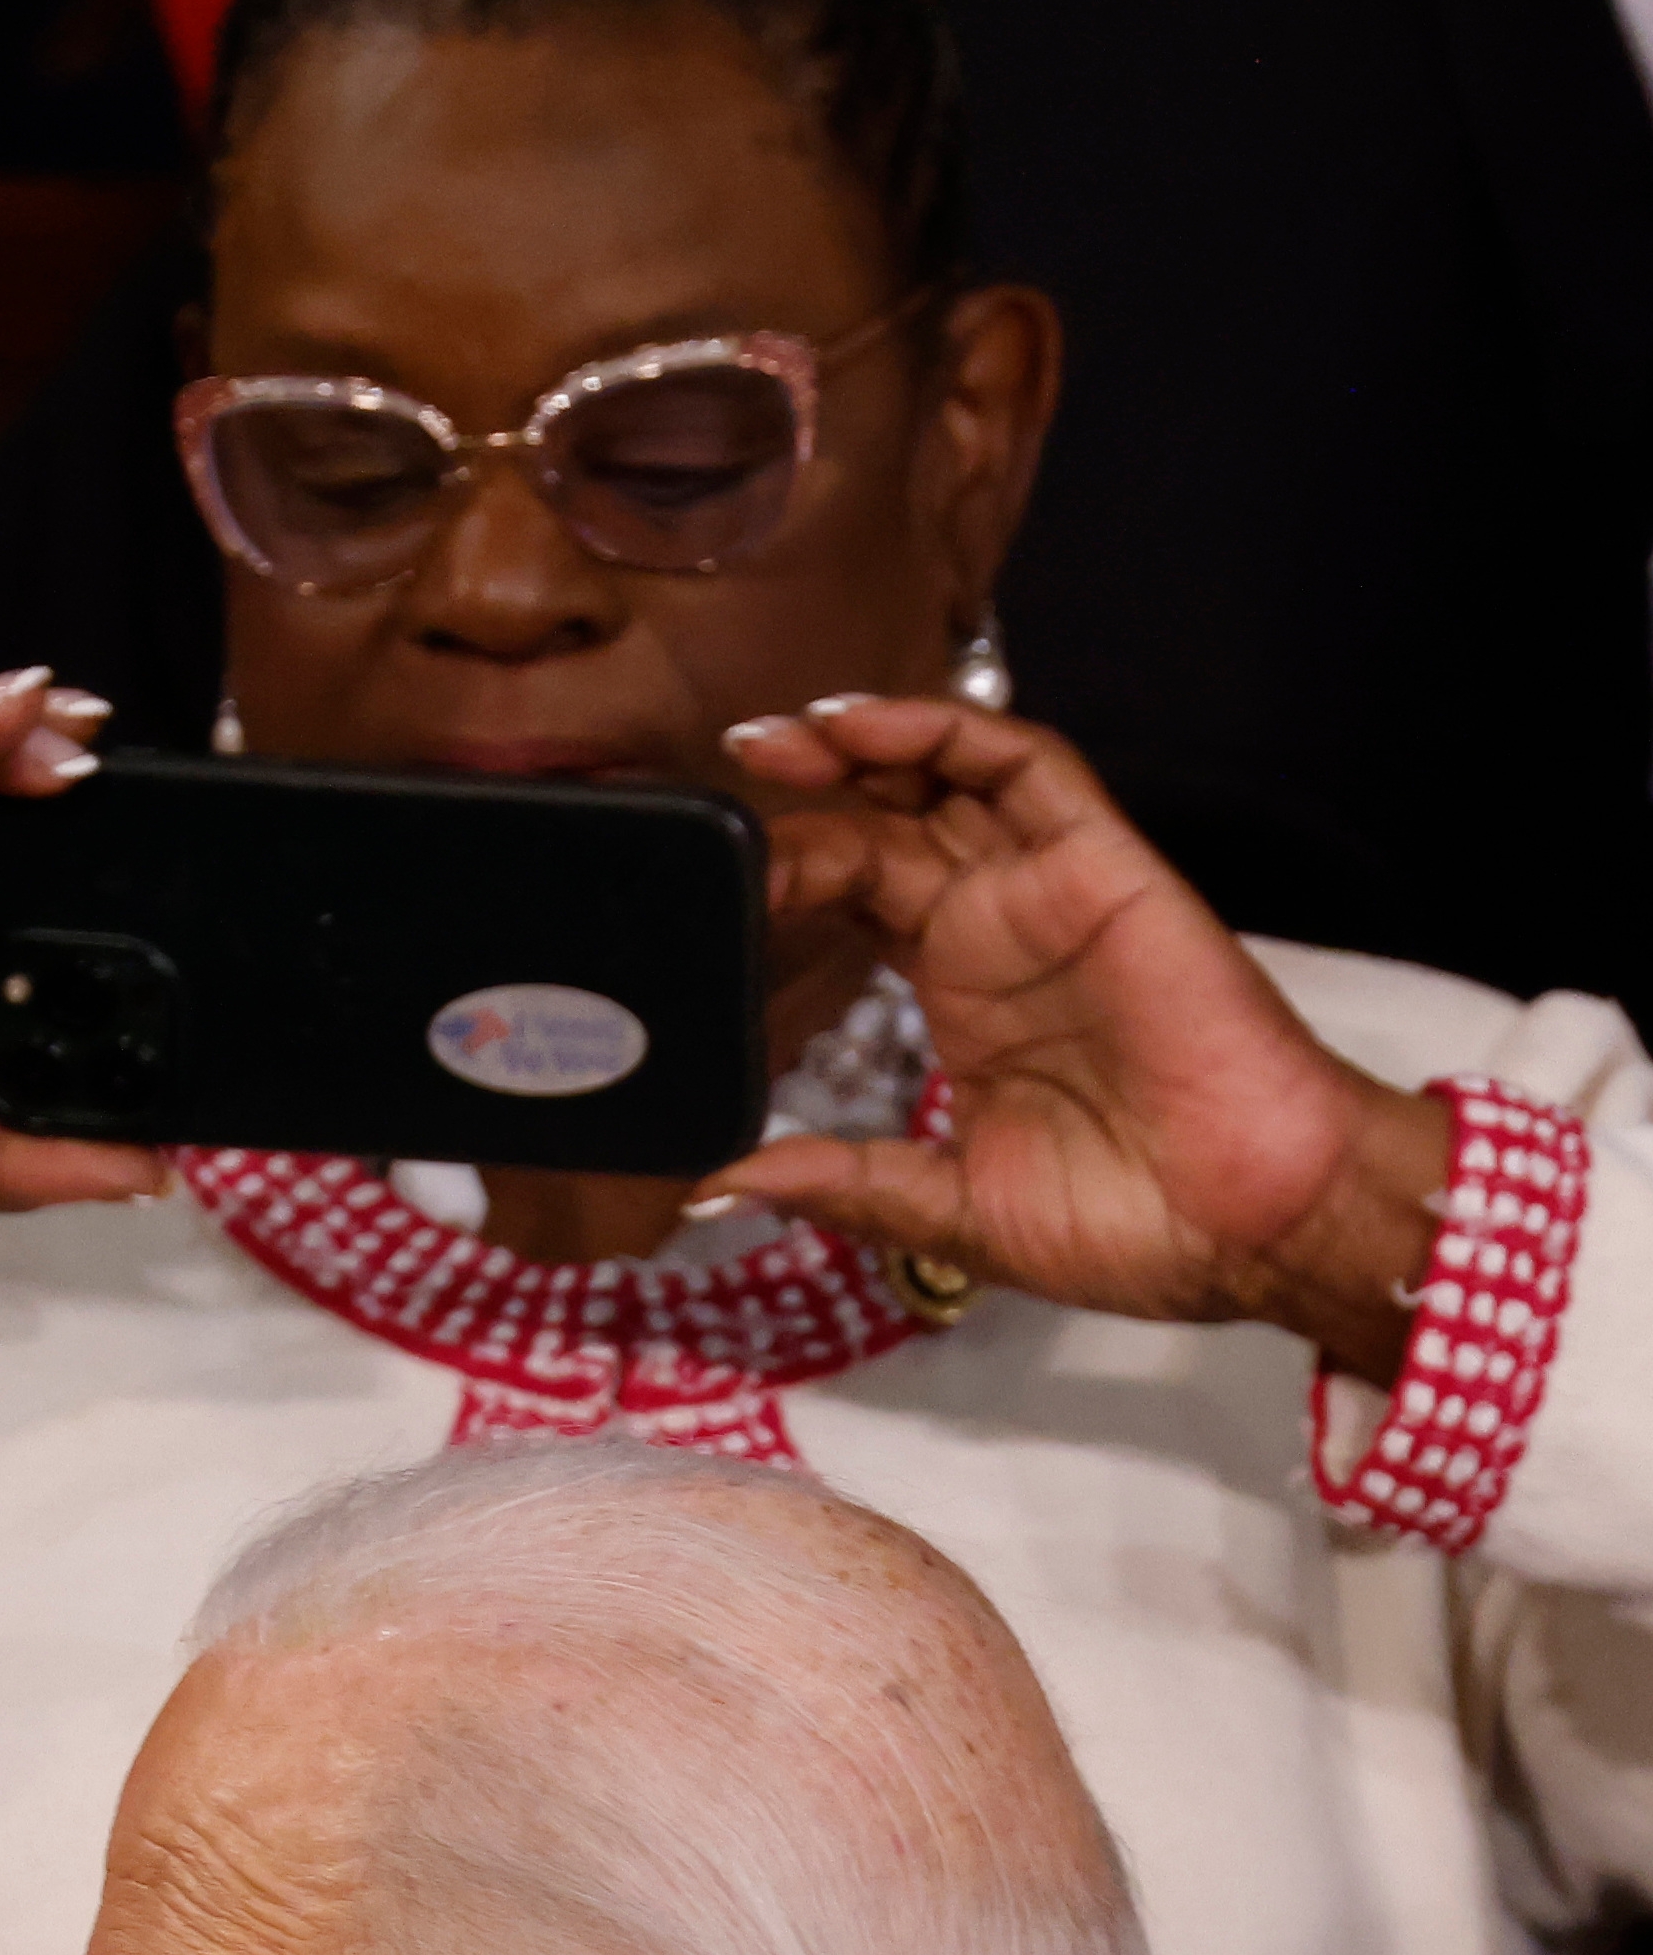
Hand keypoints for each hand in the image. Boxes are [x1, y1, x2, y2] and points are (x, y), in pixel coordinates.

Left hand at [703, 691, 1450, 1382]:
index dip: (784, 877)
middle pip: (886, 828)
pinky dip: (947, 733)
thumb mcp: (948, 1209)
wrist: (1250, 1226)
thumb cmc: (1130, 1224)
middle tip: (717, 784)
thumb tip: (716, 1187)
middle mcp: (998, 932)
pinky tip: (865, 728)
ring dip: (863, 744)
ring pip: (948, 778)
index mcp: (962, 997)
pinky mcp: (1105, 866)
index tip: (703, 883)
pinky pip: (1025, 768)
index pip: (857, 900)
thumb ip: (842, 1182)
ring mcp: (1048, 894)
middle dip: (805, 799)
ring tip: (774, 739)